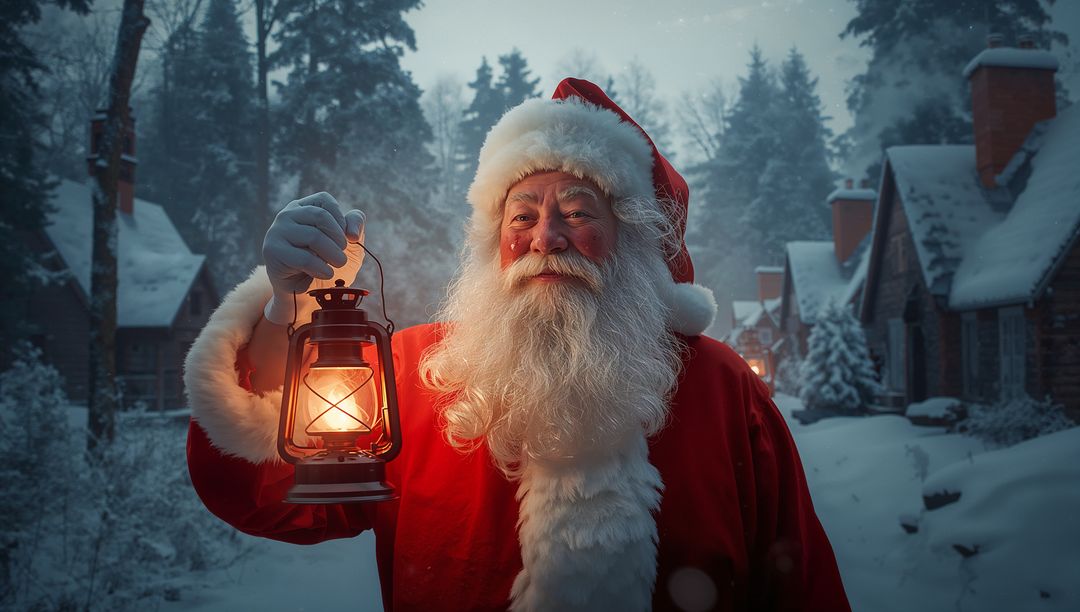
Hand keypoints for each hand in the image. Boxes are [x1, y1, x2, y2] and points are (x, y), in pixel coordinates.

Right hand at [262, 192, 365, 324]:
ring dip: (333, 255)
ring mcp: (277, 231)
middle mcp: (287, 215)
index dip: (340, 219)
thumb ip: (356, 224)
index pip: (324, 200)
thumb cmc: (328, 262)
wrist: (309, 291)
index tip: (346, 238)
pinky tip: (325, 273)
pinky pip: (304, 258)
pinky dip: (321, 268)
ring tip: (336, 265)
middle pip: (320, 216)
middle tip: (342, 255)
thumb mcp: (350, 242)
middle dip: (339, 239)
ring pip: (313, 236)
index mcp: (304, 207)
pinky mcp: (272, 251)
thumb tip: (351, 232)